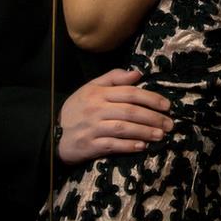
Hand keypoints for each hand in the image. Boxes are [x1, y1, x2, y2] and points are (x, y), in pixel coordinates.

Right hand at [56, 68, 173, 163]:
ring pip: (123, 128)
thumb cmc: (77, 108)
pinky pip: (112, 145)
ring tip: (161, 135)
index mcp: (99, 93)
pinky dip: (129, 146)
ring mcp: (92, 128)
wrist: (51, 132)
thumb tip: (138, 74)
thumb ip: (114, 78)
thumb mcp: (91, 87)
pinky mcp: (89, 145)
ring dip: (145, 131)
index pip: (130, 93)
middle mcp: (96, 109)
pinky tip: (142, 146)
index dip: (151, 98)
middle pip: (130, 111)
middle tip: (170, 124)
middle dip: (153, 117)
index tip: (167, 106)